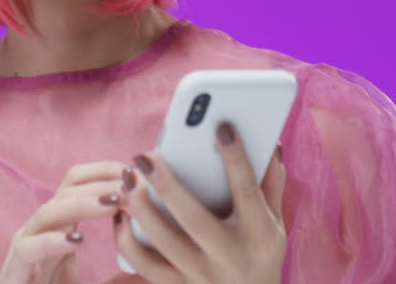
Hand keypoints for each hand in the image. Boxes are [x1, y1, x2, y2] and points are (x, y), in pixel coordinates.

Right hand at [0, 161, 128, 283]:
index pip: (77, 183)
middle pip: (65, 189)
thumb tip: (152, 263)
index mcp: (60, 229)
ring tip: (114, 202)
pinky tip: (78, 240)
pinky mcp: (13, 273)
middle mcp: (41, 232)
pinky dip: (52, 241)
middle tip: (130, 183)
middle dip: (100, 182)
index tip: (134, 172)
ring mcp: (24, 250)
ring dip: (83, 203)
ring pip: (48, 212)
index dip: (105, 171)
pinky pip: (28, 248)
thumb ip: (119, 275)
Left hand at [114, 123, 286, 283]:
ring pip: (163, 242)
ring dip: (141, 208)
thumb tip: (270, 144)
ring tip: (128, 179)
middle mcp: (229, 257)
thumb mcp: (275, 225)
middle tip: (144, 155)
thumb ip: (271, 185)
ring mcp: (202, 275)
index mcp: (259, 235)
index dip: (236, 159)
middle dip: (167, 185)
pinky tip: (120, 216)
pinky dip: (127, 241)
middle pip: (194, 218)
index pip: (247, 191)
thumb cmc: (260, 255)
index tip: (221, 127)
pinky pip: (145, 265)